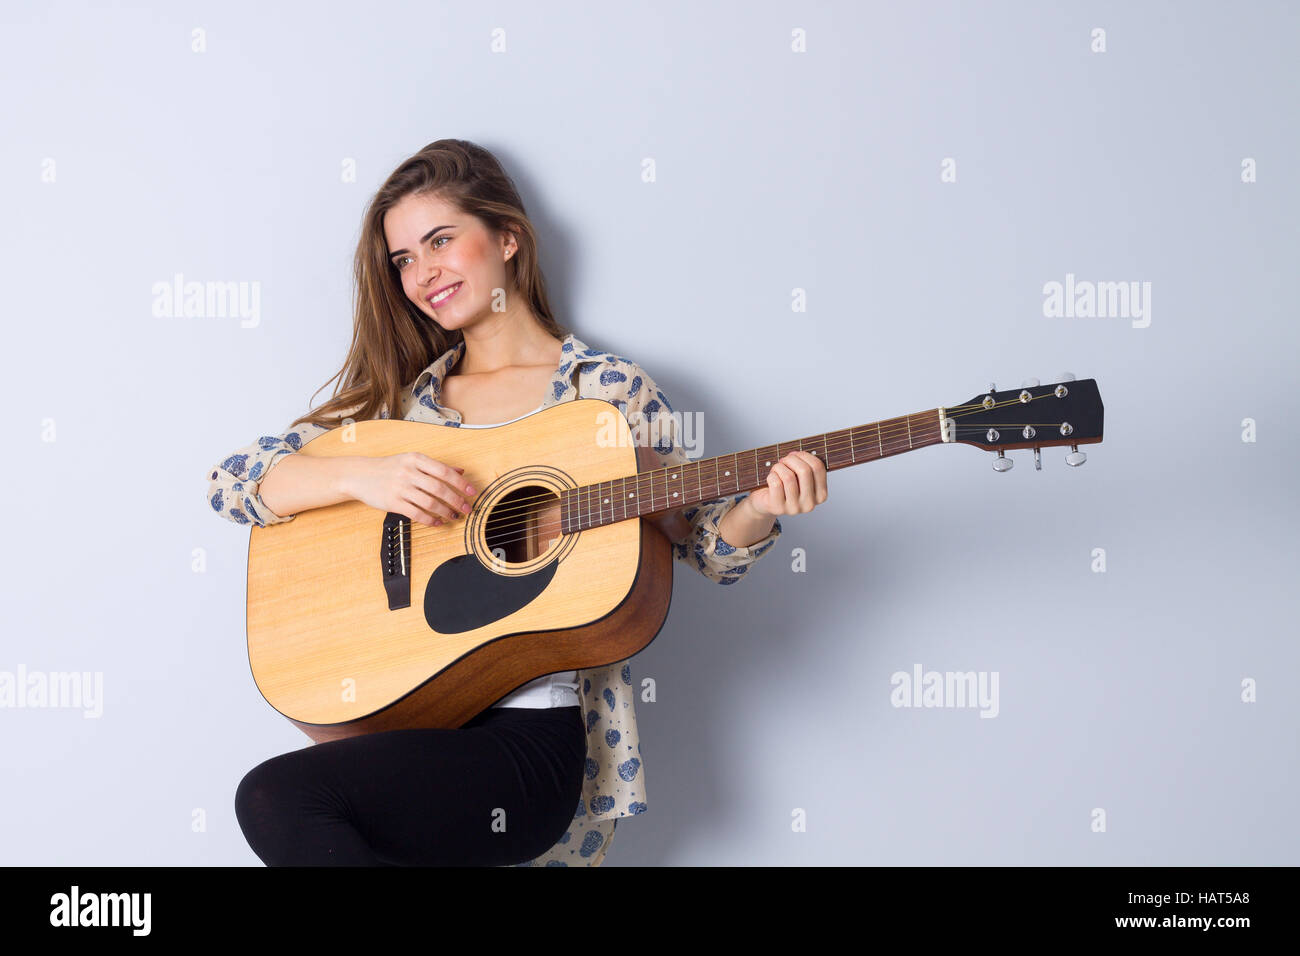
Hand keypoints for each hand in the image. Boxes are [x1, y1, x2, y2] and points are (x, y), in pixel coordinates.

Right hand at [345, 453, 477, 526]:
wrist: (360, 475)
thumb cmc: (389, 467)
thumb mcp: (412, 461)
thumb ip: (436, 466)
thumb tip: (461, 471)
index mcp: (416, 459)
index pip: (444, 471)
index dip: (461, 483)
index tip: (472, 492)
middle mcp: (408, 472)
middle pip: (439, 488)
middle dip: (457, 500)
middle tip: (467, 508)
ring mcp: (400, 488)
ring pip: (430, 503)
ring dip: (445, 512)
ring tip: (454, 516)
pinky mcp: (393, 502)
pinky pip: (416, 514)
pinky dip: (430, 520)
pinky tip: (437, 522)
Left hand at [746, 450, 827, 516]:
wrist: (765, 502)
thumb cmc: (784, 485)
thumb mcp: (799, 476)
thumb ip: (805, 465)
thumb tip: (799, 454)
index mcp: (820, 495)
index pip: (818, 467)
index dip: (805, 455)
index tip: (796, 455)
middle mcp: (810, 504)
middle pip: (804, 471)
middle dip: (791, 460)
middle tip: (784, 460)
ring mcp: (794, 508)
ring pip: (788, 477)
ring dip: (779, 467)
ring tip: (776, 469)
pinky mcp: (778, 508)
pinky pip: (776, 483)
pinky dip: (771, 475)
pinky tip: (771, 478)